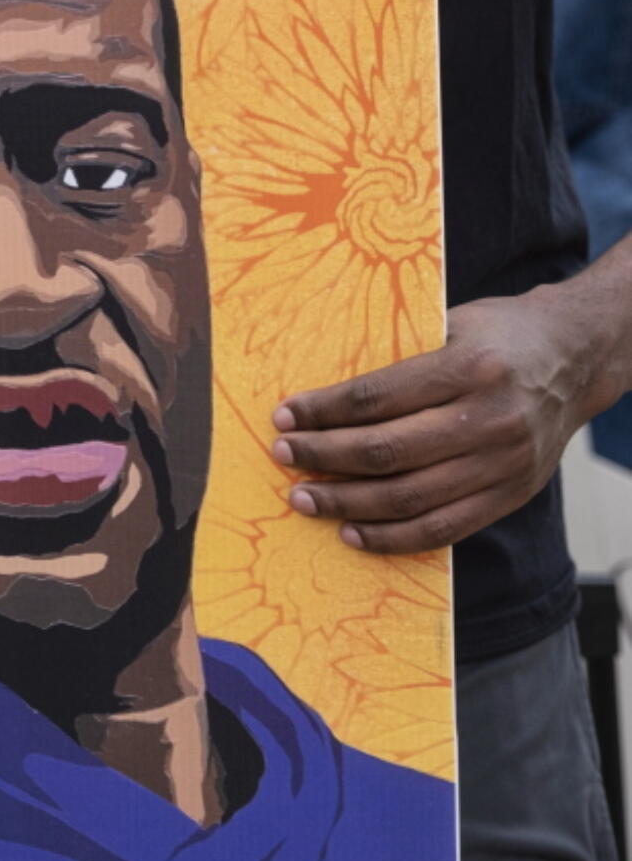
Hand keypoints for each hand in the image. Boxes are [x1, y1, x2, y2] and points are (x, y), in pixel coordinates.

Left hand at [271, 287, 598, 553]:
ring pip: (411, 498)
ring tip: (305, 498)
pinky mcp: (511, 495)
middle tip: (283, 456)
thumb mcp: (454, 323)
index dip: (324, 410)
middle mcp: (491, 418)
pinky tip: (352, 531)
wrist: (576, 357)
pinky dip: (392, 537)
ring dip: (347, 503)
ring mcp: (503, 463)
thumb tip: (324, 393)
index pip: (379, 397)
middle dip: (324, 456)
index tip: (284, 415)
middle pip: (388, 451)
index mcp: (471, 366)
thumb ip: (401, 357)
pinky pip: (443, 530)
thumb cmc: (500, 333)